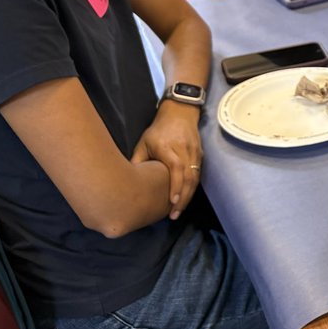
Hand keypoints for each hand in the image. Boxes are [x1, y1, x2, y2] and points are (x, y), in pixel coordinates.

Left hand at [131, 101, 201, 219]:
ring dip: (188, 196)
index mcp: (169, 148)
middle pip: (189, 178)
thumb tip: (128, 181)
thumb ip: (138, 160)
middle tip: (174, 215)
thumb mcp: (144, 142)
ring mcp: (194, 153)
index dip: (176, 186)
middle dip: (183, 198)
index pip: (176, 169)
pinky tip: (185, 198)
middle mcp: (185, 151)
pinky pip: (197, 175)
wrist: (180, 113)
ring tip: (179, 211)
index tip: (172, 202)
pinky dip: (192, 188)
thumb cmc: (159, 130)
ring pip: (195, 178)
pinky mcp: (200, 155)